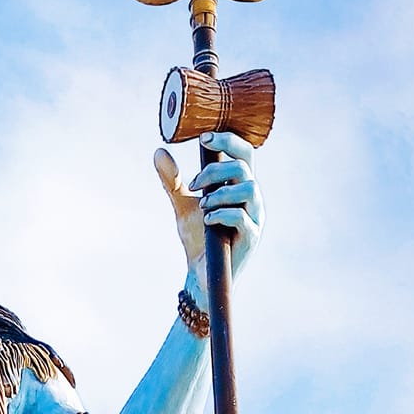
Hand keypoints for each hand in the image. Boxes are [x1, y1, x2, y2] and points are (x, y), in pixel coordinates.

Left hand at [154, 131, 262, 290]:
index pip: (244, 153)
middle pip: (244, 166)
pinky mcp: (251, 237)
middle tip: (194, 184)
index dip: (228, 140)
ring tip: (202, 205)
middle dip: (216, 171)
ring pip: (249, 188)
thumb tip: (159, 152)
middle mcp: (251, 198)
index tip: (204, 138)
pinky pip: (242, 217)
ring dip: (221, 192)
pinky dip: (222, 213)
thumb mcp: (183, 204)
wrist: (201, 274)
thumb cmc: (198, 237)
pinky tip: (207, 220)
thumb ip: (173, 181)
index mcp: (240, 186)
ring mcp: (254, 217)